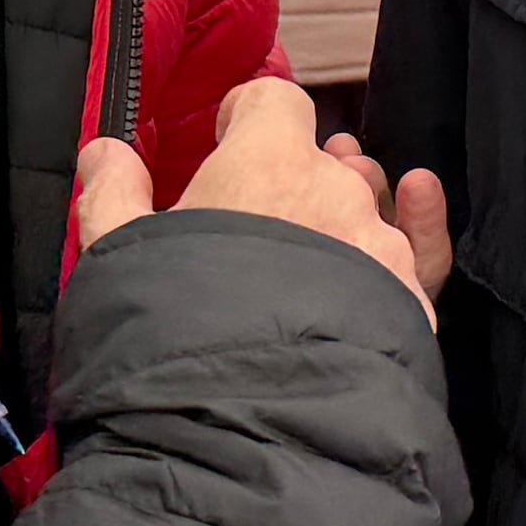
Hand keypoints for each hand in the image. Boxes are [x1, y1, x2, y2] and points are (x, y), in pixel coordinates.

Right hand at [74, 79, 436, 314]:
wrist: (251, 423)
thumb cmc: (174, 331)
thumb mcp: (117, 257)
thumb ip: (113, 195)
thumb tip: (106, 153)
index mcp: (266, 162)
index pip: (274, 102)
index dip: (248, 118)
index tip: (227, 142)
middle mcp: (335, 190)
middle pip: (321, 161)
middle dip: (293, 177)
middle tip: (259, 212)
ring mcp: (380, 245)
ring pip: (367, 207)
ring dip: (345, 209)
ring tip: (316, 233)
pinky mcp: (408, 302)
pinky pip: (420, 249)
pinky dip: (418, 223)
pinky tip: (417, 195)